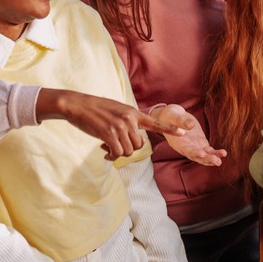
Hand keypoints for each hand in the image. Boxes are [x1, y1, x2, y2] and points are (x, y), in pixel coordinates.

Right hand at [37, 88, 166, 159]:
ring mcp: (119, 127)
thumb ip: (129, 121)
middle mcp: (129, 119)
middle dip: (127, 149)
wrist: (78, 105)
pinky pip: (116, 153)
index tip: (184, 131)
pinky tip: (104, 152)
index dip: (170, 128)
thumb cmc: (97, 109)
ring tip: (107, 146)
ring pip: (127, 151)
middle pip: (138, 146)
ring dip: (118, 153)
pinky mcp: (108, 134)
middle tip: (114, 145)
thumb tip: (135, 140)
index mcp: (133, 113)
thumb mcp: (117, 110)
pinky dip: (111, 156)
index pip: (155, 121)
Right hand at [149, 104, 225, 167]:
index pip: (186, 150)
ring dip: (213, 157)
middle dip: (207, 159)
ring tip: (221, 158)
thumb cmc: (169, 116)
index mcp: (177, 143)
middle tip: (217, 161)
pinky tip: (223, 153)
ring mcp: (193, 145)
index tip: (202, 154)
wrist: (171, 116)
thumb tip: (191, 125)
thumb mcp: (173, 116)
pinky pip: (208, 150)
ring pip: (204, 155)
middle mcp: (185, 147)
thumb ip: (181, 121)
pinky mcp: (200, 142)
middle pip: (196, 156)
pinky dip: (215, 152)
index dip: (194, 152)